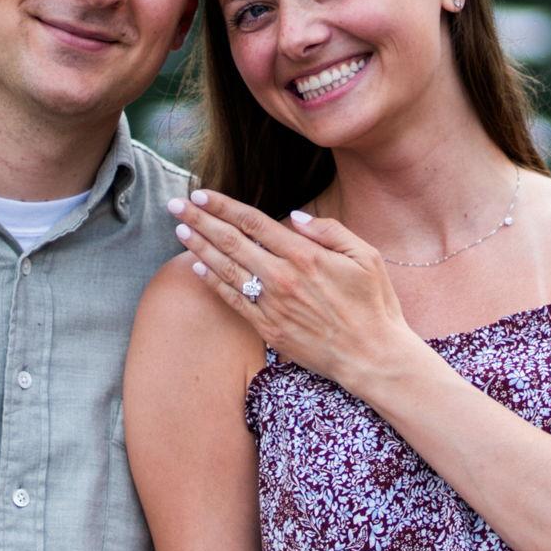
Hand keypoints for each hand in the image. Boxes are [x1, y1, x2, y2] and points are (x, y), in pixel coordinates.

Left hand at [166, 188, 422, 399]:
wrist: (372, 357)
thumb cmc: (374, 305)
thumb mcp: (366, 257)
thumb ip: (329, 232)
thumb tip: (294, 216)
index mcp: (305, 255)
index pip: (254, 222)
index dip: (225, 206)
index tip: (202, 194)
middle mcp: (282, 277)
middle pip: (231, 241)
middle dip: (200, 220)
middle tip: (175, 205)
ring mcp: (272, 304)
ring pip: (226, 268)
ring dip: (199, 247)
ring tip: (179, 229)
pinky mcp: (268, 328)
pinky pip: (233, 300)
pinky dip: (212, 282)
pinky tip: (196, 266)